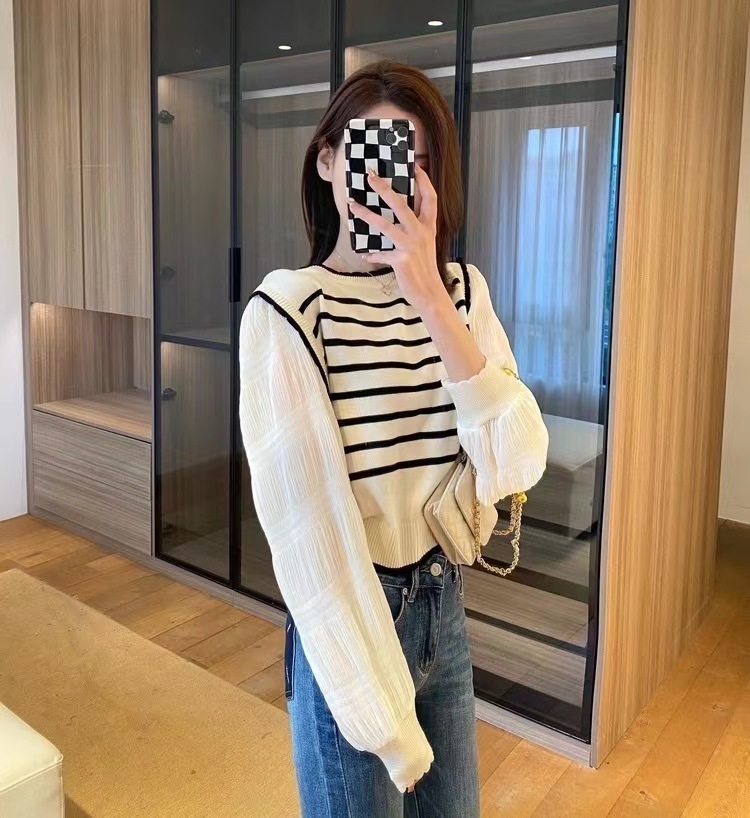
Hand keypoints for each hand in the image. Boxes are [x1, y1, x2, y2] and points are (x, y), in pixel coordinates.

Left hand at [347, 165, 449, 313]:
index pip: (430, 198)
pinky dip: (372, 254)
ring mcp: (410, 245)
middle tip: (370, 176)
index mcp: (428, 227)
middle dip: (384, 188)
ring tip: (352, 205)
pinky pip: (381, 253)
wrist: (430, 293)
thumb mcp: (424, 246)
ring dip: (366, 213)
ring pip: (384, 224)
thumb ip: (413, 231)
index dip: (424, 181)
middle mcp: (420, 233)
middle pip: (401, 204)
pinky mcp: (401, 259)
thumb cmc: (425, 270)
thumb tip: (397, 221)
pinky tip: (365, 255)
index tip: (416, 166)